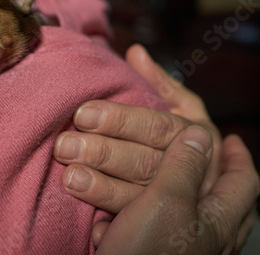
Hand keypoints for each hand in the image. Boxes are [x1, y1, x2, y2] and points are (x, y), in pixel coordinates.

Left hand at [54, 44, 220, 212]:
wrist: (209, 181)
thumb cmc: (183, 137)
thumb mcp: (182, 108)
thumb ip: (160, 83)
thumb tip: (135, 52)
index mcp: (190, 133)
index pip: (153, 125)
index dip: (119, 120)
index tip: (83, 114)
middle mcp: (188, 167)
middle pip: (144, 160)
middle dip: (103, 153)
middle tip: (65, 145)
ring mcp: (176, 198)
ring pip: (140, 194)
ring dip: (103, 187)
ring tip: (69, 176)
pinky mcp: (162, 222)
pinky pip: (138, 223)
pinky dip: (115, 222)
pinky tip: (92, 222)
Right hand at [96, 127, 258, 253]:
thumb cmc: (150, 253)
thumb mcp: (168, 202)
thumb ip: (184, 167)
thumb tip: (201, 133)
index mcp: (218, 220)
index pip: (243, 181)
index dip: (238, 157)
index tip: (231, 139)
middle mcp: (205, 237)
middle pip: (217, 199)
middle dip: (203, 173)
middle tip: (193, 154)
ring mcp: (179, 250)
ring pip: (175, 214)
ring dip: (155, 193)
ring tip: (140, 181)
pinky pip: (146, 233)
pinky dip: (129, 222)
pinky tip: (108, 223)